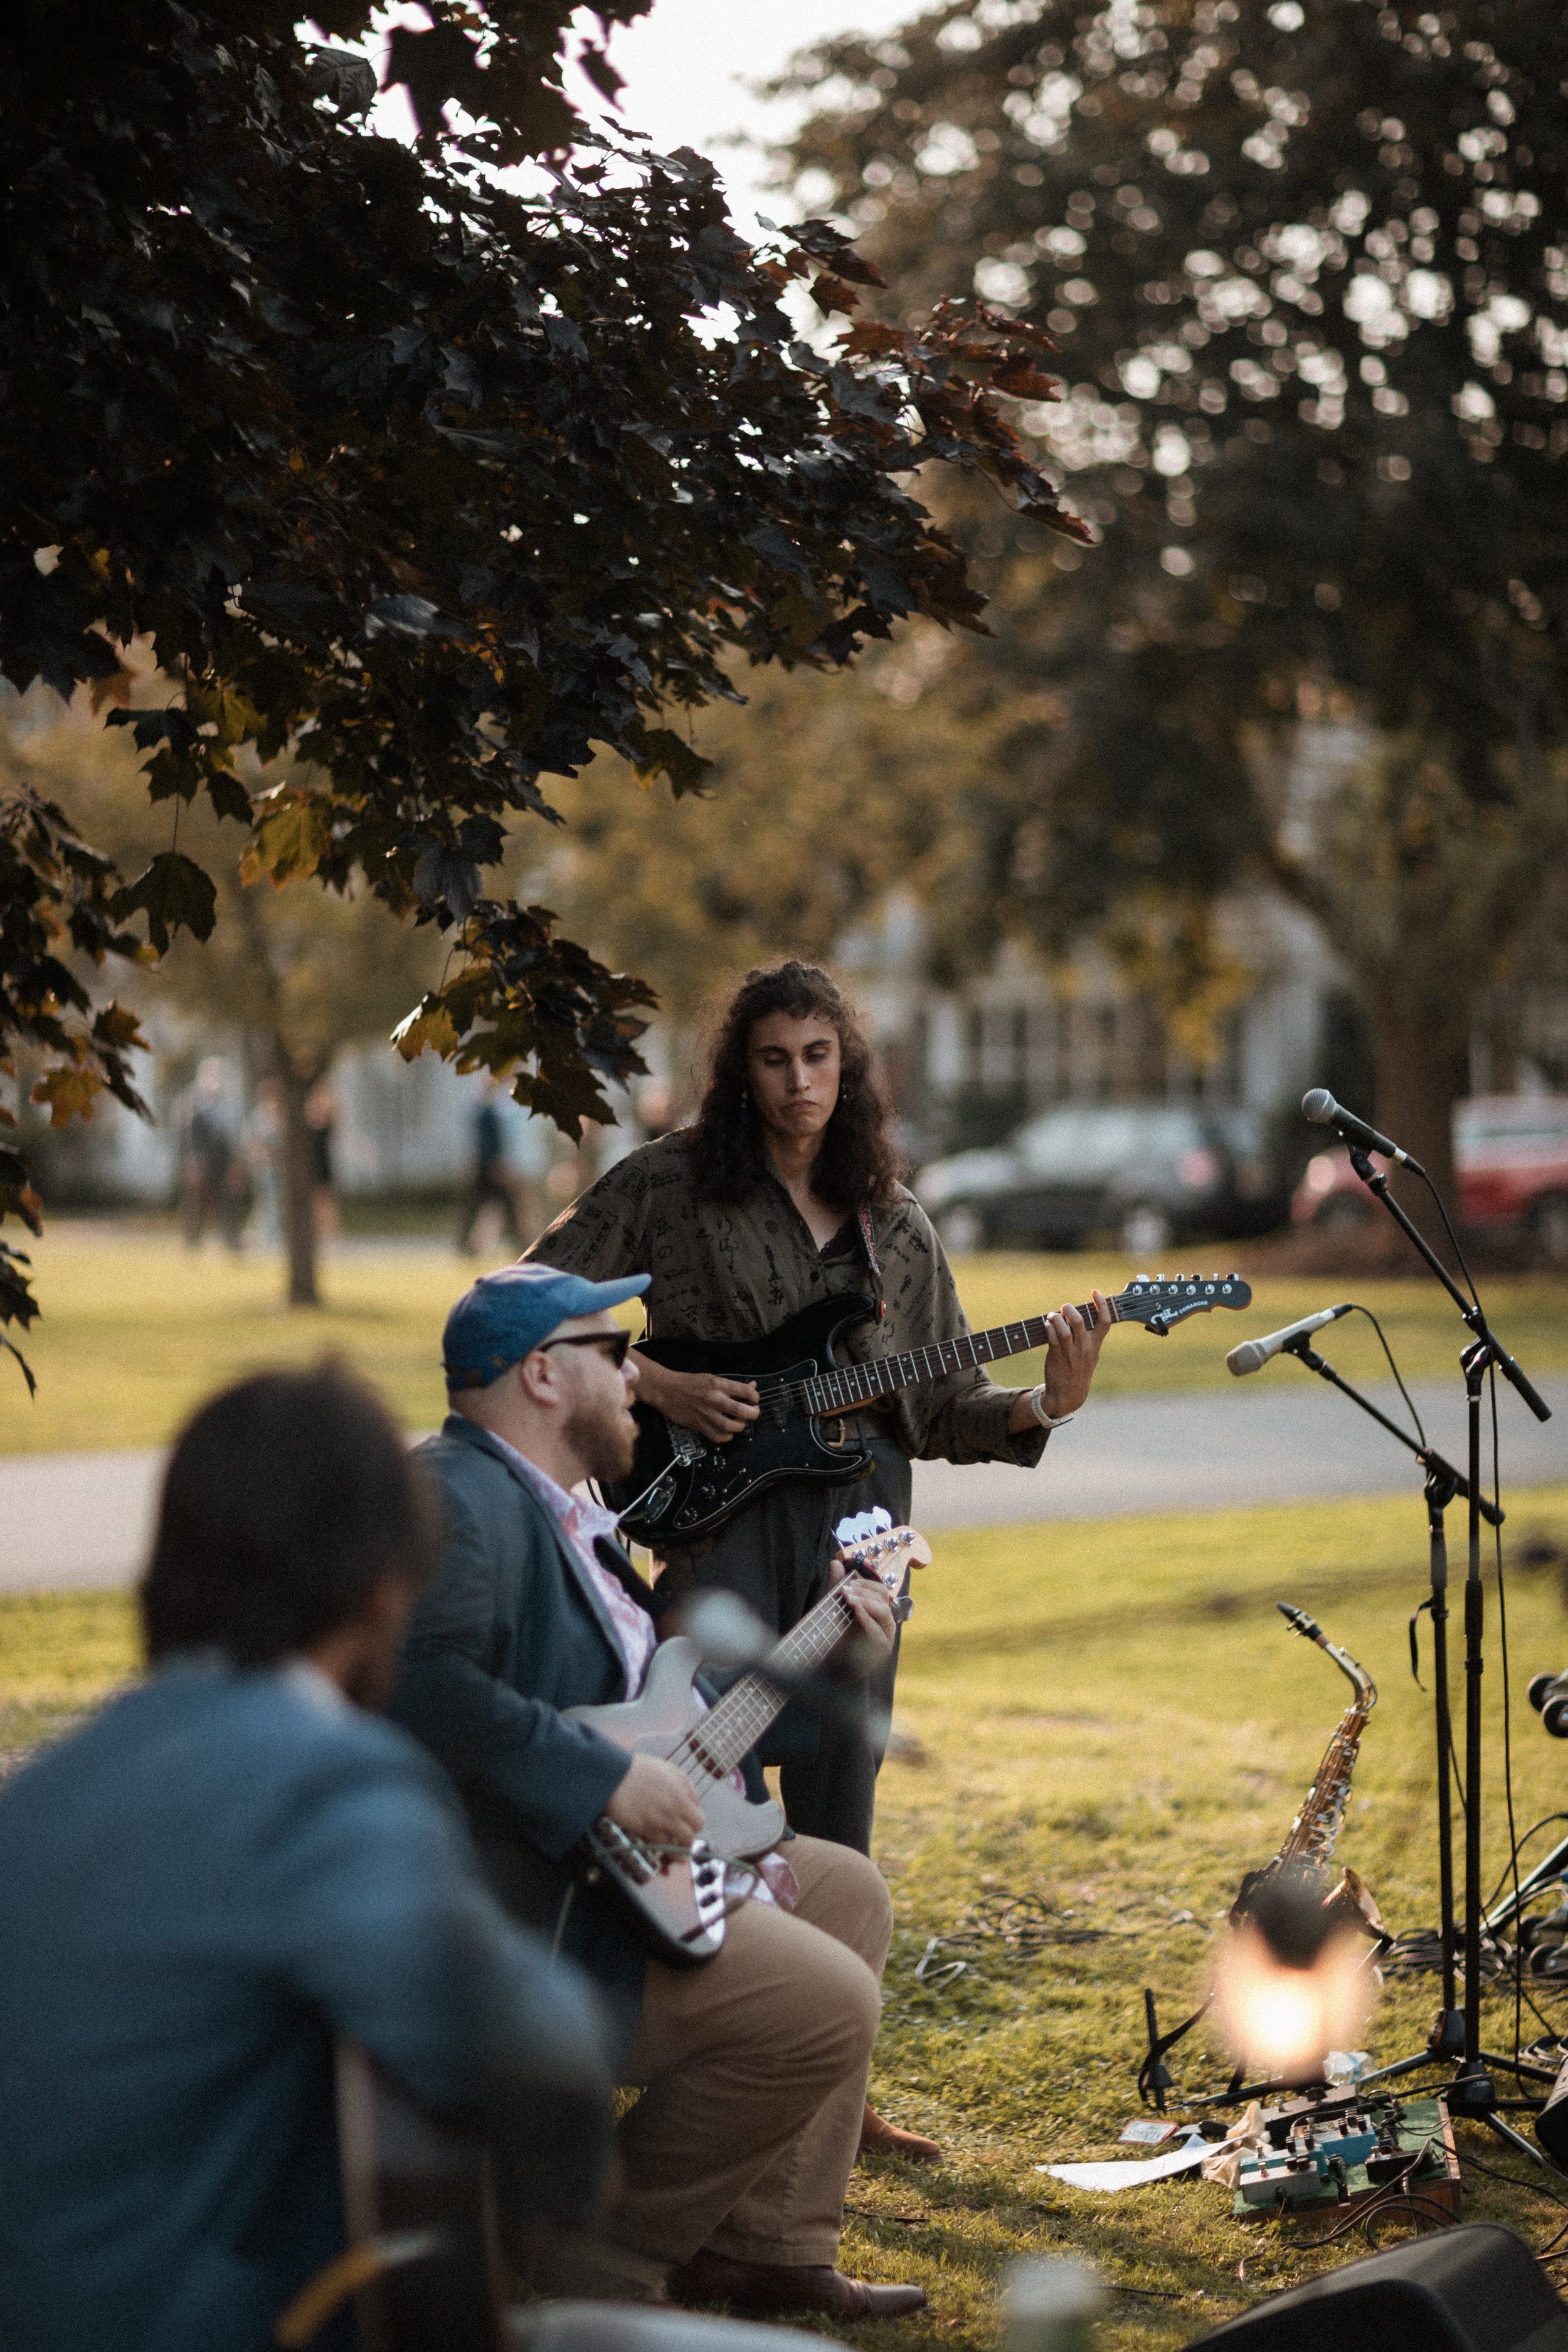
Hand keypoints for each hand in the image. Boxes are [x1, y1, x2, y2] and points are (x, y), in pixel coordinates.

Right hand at [603, 1752, 704, 1847]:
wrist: (614, 1774)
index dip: (691, 1822)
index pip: (699, 1817)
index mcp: (683, 1789)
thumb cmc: (638, 1770)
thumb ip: (684, 1787)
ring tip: (672, 1849)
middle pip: (693, 1832)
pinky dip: (660, 1846)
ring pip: (680, 1844)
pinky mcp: (646, 1828)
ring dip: (677, 1847)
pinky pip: (661, 1845)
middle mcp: (676, 1805)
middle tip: (679, 1837)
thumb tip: (693, 1804)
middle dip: (687, 1837)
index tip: (685, 1825)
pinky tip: (656, 1843)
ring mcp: (662, 1818)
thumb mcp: (668, 1770)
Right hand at [636, 1357, 759, 1444]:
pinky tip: (727, 1432)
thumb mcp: (711, 1378)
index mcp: (717, 1384)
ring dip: (740, 1426)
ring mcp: (706, 1413)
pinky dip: (726, 1436)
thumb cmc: (689, 1383)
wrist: (665, 1390)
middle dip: (753, 1413)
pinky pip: (717, 1436)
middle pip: (741, 1410)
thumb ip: (732, 1386)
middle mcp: (713, 1399)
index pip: (745, 1391)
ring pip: (730, 1426)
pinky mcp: (698, 1425)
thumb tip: (752, 1386)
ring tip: (740, 1423)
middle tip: (753, 1413)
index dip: (755, 1397)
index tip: (754, 1400)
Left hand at [827, 1556, 897, 1677]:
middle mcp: (884, 1622)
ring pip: (884, 1612)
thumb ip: (837, 1587)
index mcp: (877, 1611)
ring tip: (849, 1599)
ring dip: (866, 1603)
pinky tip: (855, 1611)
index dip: (866, 1583)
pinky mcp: (882, 1650)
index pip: (880, 1591)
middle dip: (864, 1591)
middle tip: (846, 1590)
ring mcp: (886, 1636)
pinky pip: (878, 1632)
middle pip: (883, 1598)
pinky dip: (867, 1619)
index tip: (848, 1582)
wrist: (829, 1666)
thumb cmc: (835, 1637)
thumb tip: (836, 1562)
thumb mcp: (834, 1608)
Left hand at [1009, 1288, 1110, 1432]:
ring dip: (1056, 1317)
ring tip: (1052, 1316)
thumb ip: (1089, 1337)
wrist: (1068, 1395)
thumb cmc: (1078, 1371)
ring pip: (1064, 1328)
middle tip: (1064, 1308)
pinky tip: (1047, 1325)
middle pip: (1080, 1321)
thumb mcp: (1090, 1355)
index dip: (1102, 1304)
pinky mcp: (1056, 1356)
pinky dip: (1048, 1327)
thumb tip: (1079, 1316)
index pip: (1105, 1321)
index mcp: (1095, 1345)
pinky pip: (1052, 1337)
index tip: (1095, 1292)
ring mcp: (1070, 1353)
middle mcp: (1084, 1348)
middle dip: (1069, 1309)